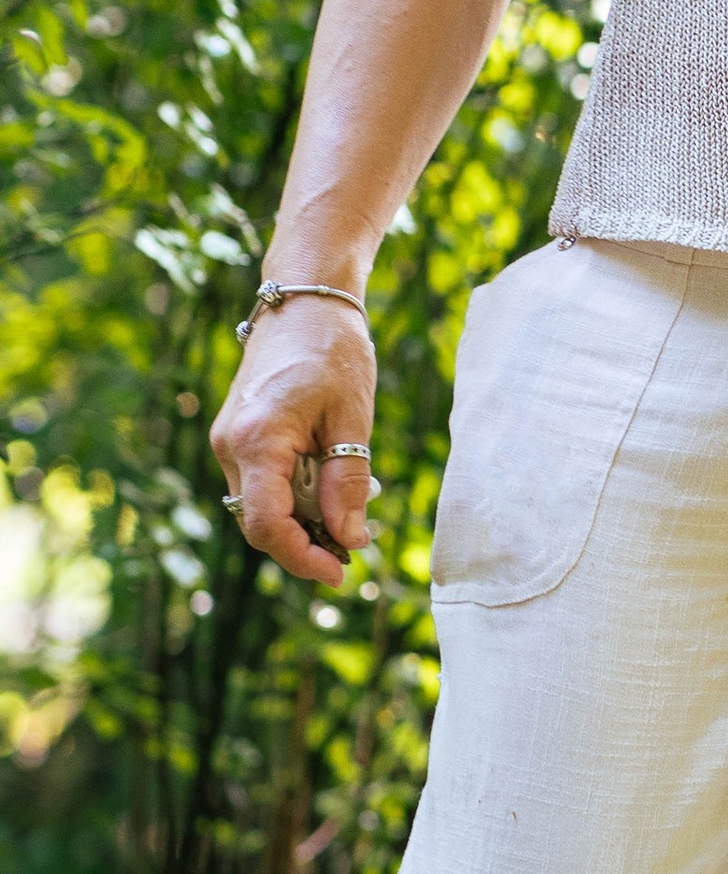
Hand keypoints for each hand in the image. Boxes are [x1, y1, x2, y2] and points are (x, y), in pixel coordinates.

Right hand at [209, 300, 377, 588]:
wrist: (304, 301)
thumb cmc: (333, 350)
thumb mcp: (353, 418)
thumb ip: (348, 480)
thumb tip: (350, 538)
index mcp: (256, 441)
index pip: (267, 525)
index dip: (302, 558)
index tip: (341, 573)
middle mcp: (230, 446)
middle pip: (260, 523)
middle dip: (305, 545)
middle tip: (354, 548)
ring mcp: (228, 442)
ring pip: (260, 507)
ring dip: (301, 522)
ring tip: (349, 515)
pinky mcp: (236, 437)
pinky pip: (261, 484)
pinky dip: (293, 498)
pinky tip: (329, 490)